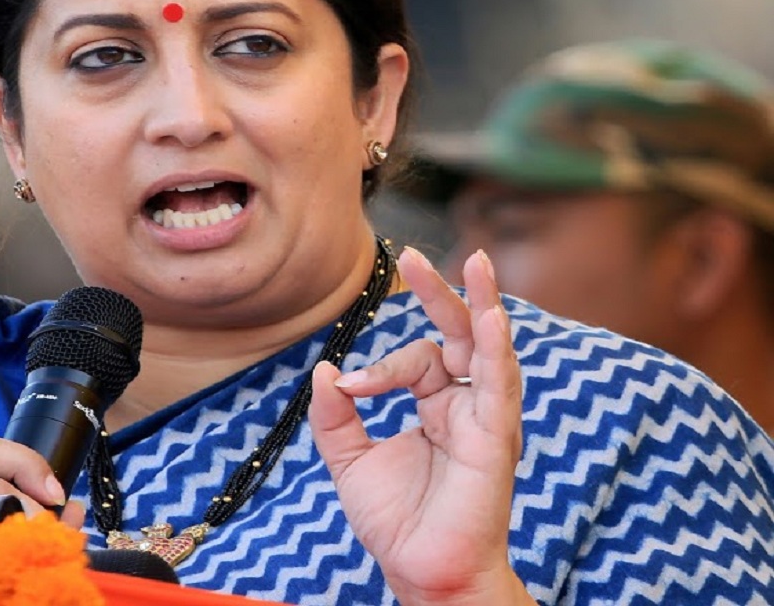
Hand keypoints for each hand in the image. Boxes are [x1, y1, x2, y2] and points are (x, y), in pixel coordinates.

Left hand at [308, 247, 533, 605]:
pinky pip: (499, 386)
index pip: (413, 360)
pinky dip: (496, 350)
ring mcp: (484, 417)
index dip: (377, 370)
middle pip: (457, 334)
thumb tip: (327, 369)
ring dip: (482, 302)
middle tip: (413, 255)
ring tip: (478, 261)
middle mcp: (464, 404)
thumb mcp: (349, 460)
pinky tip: (492, 318)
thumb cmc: (396, 522)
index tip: (348, 389)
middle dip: (439, 292)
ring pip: (487, 348)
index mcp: (435, 405)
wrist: (421, 571)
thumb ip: (335, 415)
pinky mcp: (496, 438)